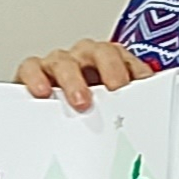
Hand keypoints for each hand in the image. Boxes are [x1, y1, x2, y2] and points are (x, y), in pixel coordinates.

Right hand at [14, 39, 152, 110]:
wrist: (43, 120)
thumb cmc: (85, 111)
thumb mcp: (109, 110)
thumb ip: (125, 109)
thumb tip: (146, 127)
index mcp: (108, 63)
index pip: (126, 58)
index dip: (134, 69)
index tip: (142, 85)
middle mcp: (84, 58)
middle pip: (100, 52)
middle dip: (111, 69)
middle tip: (117, 90)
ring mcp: (58, 63)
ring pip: (66, 60)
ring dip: (74, 80)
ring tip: (81, 102)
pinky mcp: (33, 72)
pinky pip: (32, 67)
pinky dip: (37, 77)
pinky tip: (44, 92)